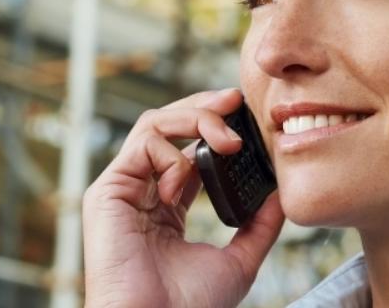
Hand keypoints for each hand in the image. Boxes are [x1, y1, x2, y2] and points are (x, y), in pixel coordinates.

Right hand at [82, 88, 284, 307]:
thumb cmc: (189, 307)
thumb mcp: (238, 261)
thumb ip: (258, 227)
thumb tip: (281, 194)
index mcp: (166, 206)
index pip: (189, 149)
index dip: (216, 126)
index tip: (248, 116)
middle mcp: (142, 191)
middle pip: (169, 126)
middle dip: (204, 107)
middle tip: (237, 101)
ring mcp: (123, 188)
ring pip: (154, 124)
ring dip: (194, 119)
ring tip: (227, 139)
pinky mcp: (107, 190)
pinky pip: (142, 144)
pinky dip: (171, 153)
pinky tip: (184, 183)